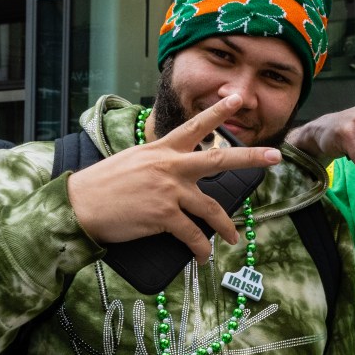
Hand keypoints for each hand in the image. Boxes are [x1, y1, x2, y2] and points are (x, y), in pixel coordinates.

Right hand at [67, 95, 281, 258]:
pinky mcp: (164, 216)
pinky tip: (203, 256)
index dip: (218, 111)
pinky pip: (193, 235)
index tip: (238, 98)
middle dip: (250, 157)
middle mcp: (170, 166)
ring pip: (211, 208)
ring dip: (226, 226)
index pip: (195, 126)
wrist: (79, 206)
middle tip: (275, 155)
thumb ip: (158, 162)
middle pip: (219, 159)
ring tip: (233, 237)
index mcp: (161, 149)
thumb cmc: (102, 185)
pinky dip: (201, 248)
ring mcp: (169, 190)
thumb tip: (176, 172)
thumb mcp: (132, 161)